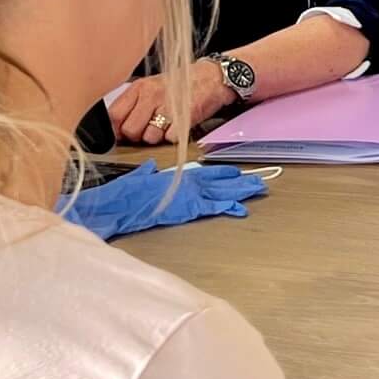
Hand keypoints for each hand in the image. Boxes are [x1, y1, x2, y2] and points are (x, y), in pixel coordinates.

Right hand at [60, 160, 267, 239]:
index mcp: (177, 176)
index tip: (235, 171)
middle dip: (240, 181)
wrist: (119, 205)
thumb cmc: (125, 194)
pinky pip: (212, 208)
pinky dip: (227, 207)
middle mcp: (187, 184)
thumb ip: (146, 173)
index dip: (222, 172)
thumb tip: (150, 168)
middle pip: (220, 182)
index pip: (205, 173)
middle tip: (260, 181)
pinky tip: (241, 209)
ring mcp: (189, 196)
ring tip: (258, 189)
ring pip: (222, 193)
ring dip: (240, 191)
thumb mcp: (137, 179)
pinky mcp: (188, 210)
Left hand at [106, 61, 233, 144]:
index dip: (117, 129)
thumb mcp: (151, 86)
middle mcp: (151, 95)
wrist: (212, 77)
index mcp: (139, 87)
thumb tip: (117, 127)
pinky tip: (177, 126)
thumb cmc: (181, 84)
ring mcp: (168, 106)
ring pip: (149, 137)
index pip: (114, 115)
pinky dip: (174, 137)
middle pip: (130, 130)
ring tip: (165, 127)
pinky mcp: (184, 117)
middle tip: (147, 130)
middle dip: (138, 136)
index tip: (122, 133)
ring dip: (157, 138)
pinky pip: (170, 138)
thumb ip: (133, 103)